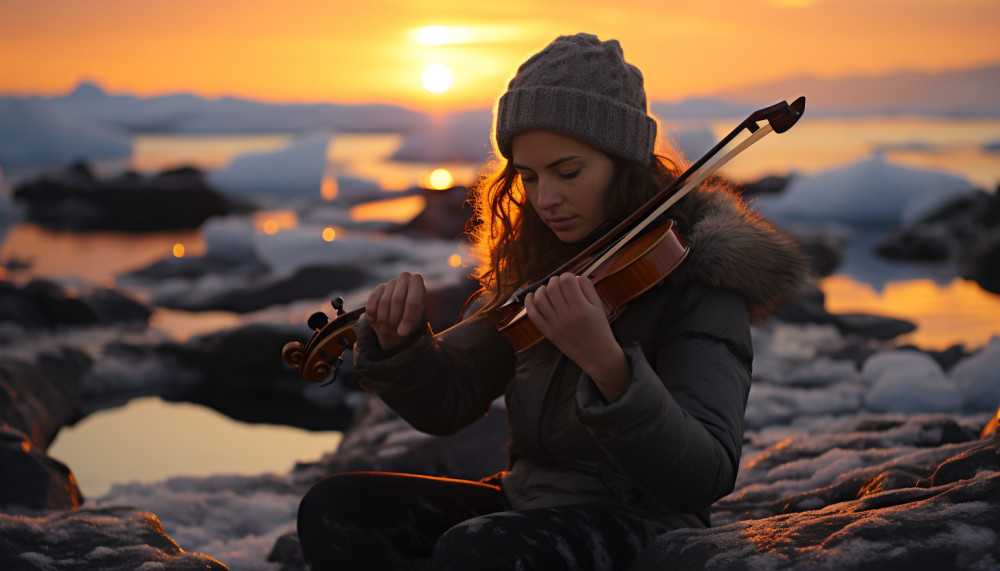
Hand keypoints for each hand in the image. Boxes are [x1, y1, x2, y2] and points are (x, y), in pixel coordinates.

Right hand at [366, 271, 426, 350]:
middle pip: (397, 299)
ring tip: (386, 330)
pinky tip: (374, 321)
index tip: (403, 332)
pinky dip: (372, 313)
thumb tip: (401, 332)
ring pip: (384, 301)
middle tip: (393, 331)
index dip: (407, 318)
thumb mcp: (415, 320)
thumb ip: (410, 324)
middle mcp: (405, 277)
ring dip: (383, 319)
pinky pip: (373, 300)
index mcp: (417, 282)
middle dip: (394, 318)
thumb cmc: (411, 316)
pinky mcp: (379, 288)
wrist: (401, 315)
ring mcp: (391, 281)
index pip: (413, 300)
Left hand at [525, 273, 629, 400]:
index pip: (567, 281)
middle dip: (555, 281)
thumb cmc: (600, 329)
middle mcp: (567, 316)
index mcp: (582, 308)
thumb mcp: (599, 307)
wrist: (598, 356)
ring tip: (547, 289)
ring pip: (540, 299)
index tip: (570, 279)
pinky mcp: (548, 333)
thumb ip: (588, 288)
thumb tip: (574, 276)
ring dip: (542, 289)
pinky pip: (533, 315)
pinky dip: (529, 303)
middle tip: (559, 283)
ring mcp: (555, 325)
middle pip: (553, 288)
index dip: (567, 276)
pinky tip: (531, 296)